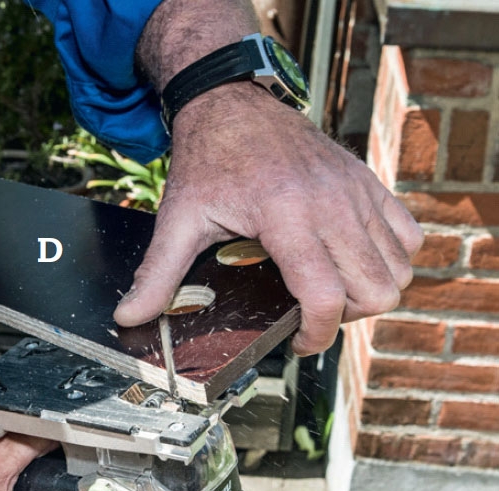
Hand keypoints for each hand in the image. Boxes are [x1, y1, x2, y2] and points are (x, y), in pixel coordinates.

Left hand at [113, 84, 423, 355]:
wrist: (232, 102)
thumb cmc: (207, 160)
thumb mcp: (177, 219)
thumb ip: (158, 274)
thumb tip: (129, 318)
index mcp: (285, 216)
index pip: (325, 296)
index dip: (316, 334)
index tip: (295, 342)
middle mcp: (332, 203)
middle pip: (374, 290)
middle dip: (344, 318)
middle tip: (310, 312)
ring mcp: (357, 191)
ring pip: (398, 268)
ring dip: (369, 292)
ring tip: (331, 289)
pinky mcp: (369, 182)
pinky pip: (408, 235)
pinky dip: (391, 259)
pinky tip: (353, 260)